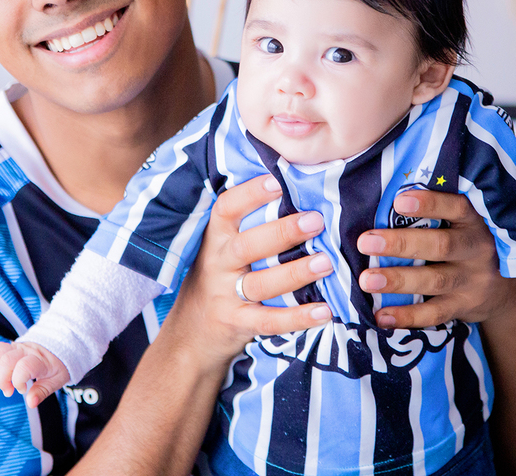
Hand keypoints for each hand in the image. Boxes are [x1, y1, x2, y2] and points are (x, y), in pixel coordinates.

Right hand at [0, 340, 70, 408]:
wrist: (58, 348)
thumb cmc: (57, 367)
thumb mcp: (56, 381)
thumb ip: (42, 392)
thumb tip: (30, 403)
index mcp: (40, 361)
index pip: (25, 366)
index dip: (18, 381)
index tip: (22, 390)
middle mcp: (27, 351)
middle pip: (6, 359)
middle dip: (0, 379)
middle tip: (7, 392)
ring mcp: (17, 347)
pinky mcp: (10, 346)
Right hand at [166, 174, 333, 362]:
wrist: (189, 334)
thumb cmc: (216, 280)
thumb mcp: (219, 249)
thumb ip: (246, 225)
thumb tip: (292, 189)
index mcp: (215, 239)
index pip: (226, 210)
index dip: (249, 194)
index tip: (277, 182)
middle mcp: (218, 265)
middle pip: (247, 246)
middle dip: (282, 232)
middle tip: (315, 221)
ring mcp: (226, 297)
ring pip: (261, 284)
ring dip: (295, 273)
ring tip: (326, 263)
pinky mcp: (238, 325)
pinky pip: (269, 321)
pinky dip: (297, 318)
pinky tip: (324, 311)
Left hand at [356, 190, 509, 327]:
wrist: (501, 289)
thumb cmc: (463, 242)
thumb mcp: (461, 223)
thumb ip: (433, 213)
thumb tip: (380, 201)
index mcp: (473, 221)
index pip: (456, 207)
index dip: (430, 204)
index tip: (399, 202)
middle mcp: (476, 249)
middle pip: (440, 246)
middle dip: (401, 244)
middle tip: (365, 242)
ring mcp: (471, 281)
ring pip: (434, 281)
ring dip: (398, 280)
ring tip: (367, 280)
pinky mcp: (463, 307)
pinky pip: (434, 314)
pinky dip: (407, 316)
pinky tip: (381, 316)